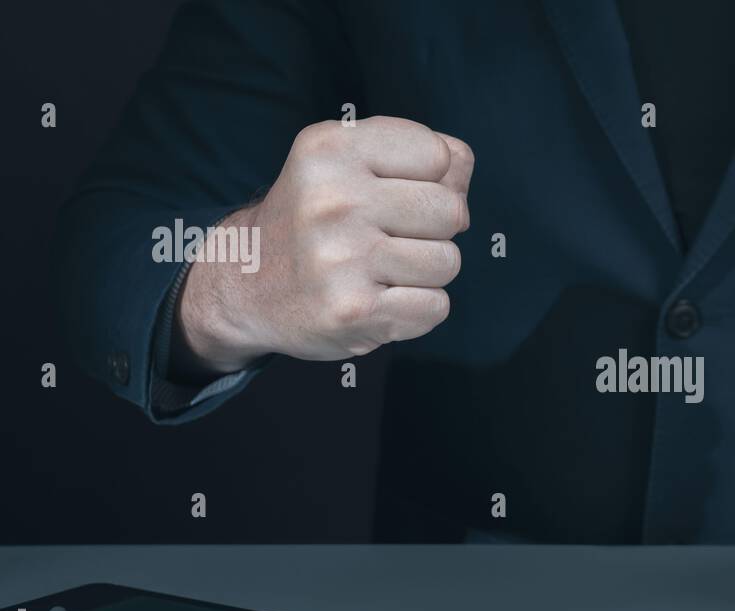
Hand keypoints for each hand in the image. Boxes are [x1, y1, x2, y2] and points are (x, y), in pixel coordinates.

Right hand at [177, 116, 472, 373]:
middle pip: (451, 211)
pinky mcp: (354, 310)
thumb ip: (416, 153)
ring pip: (448, 262)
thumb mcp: (347, 162)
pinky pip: (436, 307)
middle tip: (389, 237)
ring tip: (381, 269)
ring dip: (426, 271)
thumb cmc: (315, 220)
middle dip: (434, 228)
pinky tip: (380, 299)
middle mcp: (333, 200)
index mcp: (330, 149)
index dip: (431, 178)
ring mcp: (342, 258)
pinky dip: (418, 309)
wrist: (245, 286)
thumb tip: (461, 166)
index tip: (394, 192)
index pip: (440, 155)